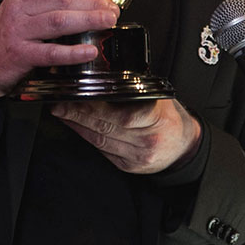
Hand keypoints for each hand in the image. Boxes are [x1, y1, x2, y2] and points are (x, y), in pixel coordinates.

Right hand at [0, 0, 122, 98]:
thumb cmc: (11, 31)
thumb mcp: (24, 6)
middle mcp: (20, 8)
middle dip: (93, 2)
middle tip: (112, 8)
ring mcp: (19, 31)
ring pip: (59, 22)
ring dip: (89, 20)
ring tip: (108, 21)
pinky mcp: (22, 55)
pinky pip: (52, 52)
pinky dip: (74, 52)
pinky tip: (89, 50)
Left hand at [51, 98, 201, 174]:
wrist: (184, 146)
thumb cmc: (169, 118)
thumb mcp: (159, 98)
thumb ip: (136, 90)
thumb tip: (103, 77)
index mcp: (157, 119)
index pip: (121, 114)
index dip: (95, 107)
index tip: (77, 96)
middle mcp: (148, 140)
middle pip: (106, 127)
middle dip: (78, 115)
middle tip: (59, 105)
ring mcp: (138, 156)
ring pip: (100, 140)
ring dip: (78, 127)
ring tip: (63, 114)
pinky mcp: (129, 167)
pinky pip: (103, 151)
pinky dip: (87, 138)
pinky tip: (76, 128)